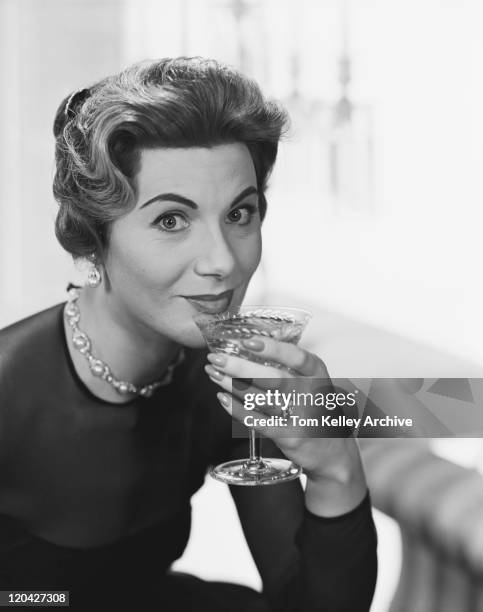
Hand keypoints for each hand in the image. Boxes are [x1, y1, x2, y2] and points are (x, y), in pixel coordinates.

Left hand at [204, 336, 364, 487]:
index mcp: (318, 374)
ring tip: (213, 373)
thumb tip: (248, 348)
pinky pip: (257, 421)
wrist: (333, 452)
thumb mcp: (312, 382)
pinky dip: (236, 409)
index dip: (271, 348)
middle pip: (273, 378)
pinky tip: (222, 398)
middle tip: (216, 357)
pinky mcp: (288, 436)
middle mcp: (312, 394)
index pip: (296, 357)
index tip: (247, 341)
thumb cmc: (316, 410)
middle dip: (239, 366)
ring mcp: (300, 417)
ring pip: (261, 398)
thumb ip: (288, 367)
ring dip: (232, 384)